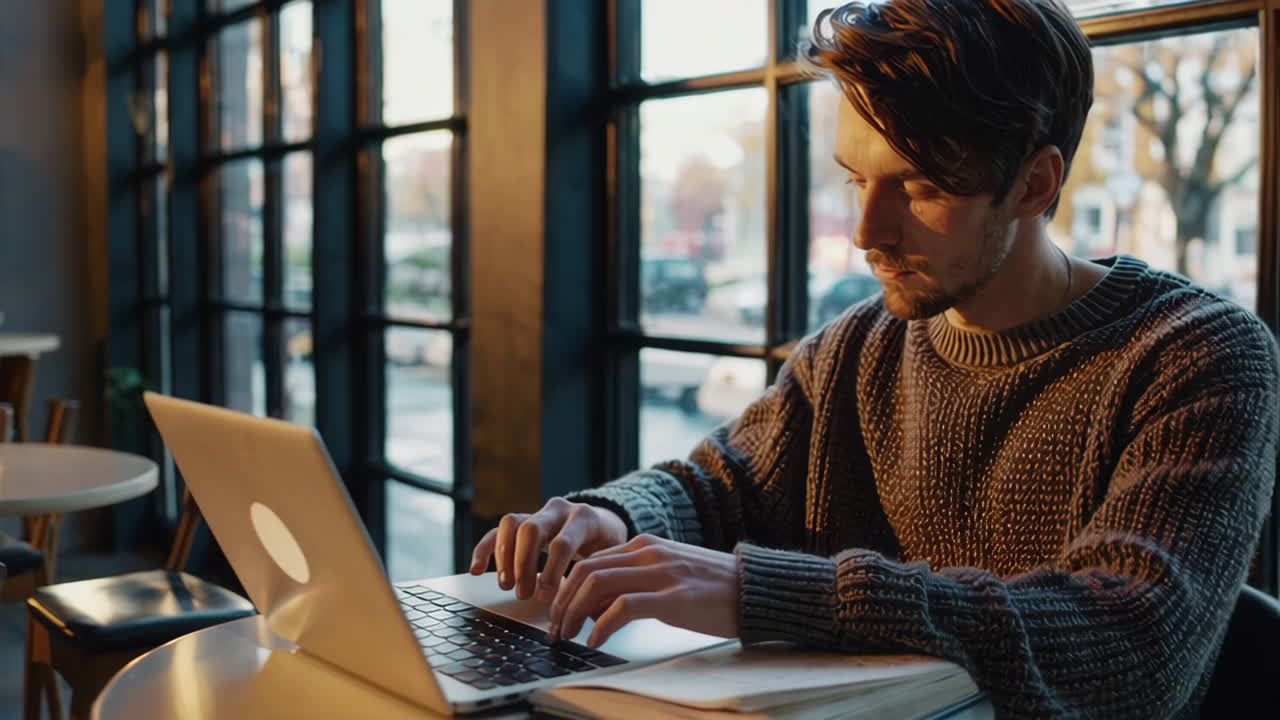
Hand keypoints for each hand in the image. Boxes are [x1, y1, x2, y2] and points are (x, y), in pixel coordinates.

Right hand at [469, 497, 628, 600]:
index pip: (562, 542)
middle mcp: (560, 510)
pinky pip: (498, 530)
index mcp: (585, 519)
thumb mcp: (611, 560)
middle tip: (524, 594)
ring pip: (512, 525)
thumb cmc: (608, 548)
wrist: (605, 524)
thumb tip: (588, 614)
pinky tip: (476, 570)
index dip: (552, 572)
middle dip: (524, 565)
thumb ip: (599, 579)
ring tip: (506, 585)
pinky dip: (485, 549)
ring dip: (505, 558)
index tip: (546, 597)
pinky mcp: (524, 521)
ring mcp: (540, 513)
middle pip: (532, 530)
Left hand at [547, 534, 738, 647]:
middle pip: (585, 571)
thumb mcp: (668, 572)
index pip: (590, 561)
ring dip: (573, 613)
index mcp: (644, 545)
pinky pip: (623, 607)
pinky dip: (601, 625)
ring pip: (596, 584)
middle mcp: (648, 553)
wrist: (753, 587)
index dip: (567, 590)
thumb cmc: (712, 587)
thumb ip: (636, 580)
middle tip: (555, 629)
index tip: (558, 614)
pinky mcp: (672, 597)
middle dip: (562, 602)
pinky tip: (596, 640)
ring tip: (568, 636)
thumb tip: (598, 606)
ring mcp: (660, 573)